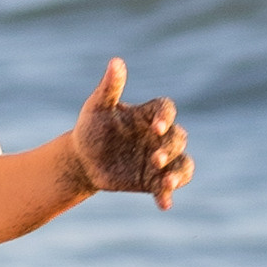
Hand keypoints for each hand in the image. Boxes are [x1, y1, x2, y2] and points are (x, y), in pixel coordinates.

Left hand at [70, 59, 192, 211]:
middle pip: (178, 138)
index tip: (156, 127)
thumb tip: (116, 62)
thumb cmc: (91, 128)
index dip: (165, 118)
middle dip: (171, 148)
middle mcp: (159, 136)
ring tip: (168, 182)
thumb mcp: (97, 107)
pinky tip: (164, 205)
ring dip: (179, 173)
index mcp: (148, 115)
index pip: (166, 110)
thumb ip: (110, 87)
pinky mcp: (154, 181)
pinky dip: (168, 195)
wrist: (83, 161)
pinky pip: (168, 187)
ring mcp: (160, 159)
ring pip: (182, 164)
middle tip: (156, 159)